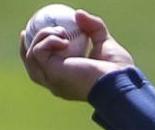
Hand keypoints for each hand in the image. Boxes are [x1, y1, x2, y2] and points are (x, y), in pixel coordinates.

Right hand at [20, 9, 134, 100]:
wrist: (120, 81)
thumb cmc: (117, 69)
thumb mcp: (105, 44)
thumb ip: (94, 29)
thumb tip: (78, 13)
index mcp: (68, 79)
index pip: (46, 67)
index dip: (38, 50)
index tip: (36, 33)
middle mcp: (57, 83)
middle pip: (32, 65)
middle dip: (26, 45)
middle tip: (27, 29)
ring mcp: (53, 80)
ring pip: (31, 56)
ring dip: (41, 37)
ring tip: (61, 32)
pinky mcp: (52, 74)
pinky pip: (37, 52)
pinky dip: (47, 40)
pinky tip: (63, 39)